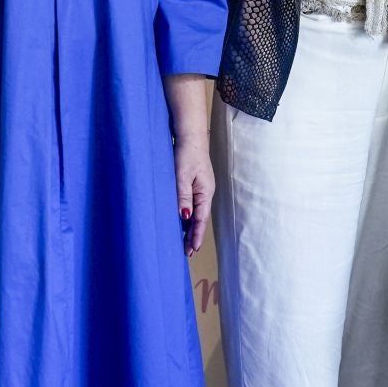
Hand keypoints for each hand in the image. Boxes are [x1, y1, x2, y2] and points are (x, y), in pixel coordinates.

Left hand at [175, 134, 214, 256]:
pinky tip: (183, 220)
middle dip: (194, 235)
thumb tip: (186, 217)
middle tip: (187, 252)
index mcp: (205, 192)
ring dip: (191, 227)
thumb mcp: (182, 175)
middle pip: (200, 218)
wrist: (190, 134)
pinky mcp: (195, 183)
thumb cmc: (186, 153)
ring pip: (196, 212)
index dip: (196, 235)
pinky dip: (189, 215)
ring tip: (185, 242)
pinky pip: (192, 204)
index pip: (201, 219)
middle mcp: (205, 192)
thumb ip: (183, 196)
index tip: (192, 250)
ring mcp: (201, 187)